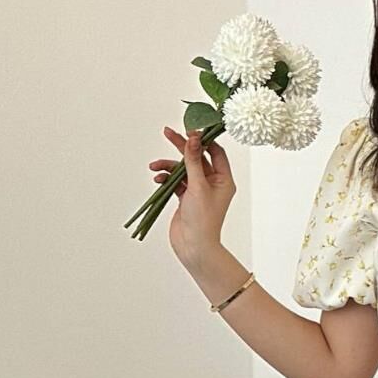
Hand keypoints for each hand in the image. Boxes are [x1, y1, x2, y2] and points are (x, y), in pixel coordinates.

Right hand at [148, 125, 236, 264]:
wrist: (194, 247)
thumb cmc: (202, 220)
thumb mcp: (198, 186)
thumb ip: (194, 161)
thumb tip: (193, 137)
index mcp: (223, 180)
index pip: (216, 152)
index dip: (203, 140)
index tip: (190, 129)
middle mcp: (213, 184)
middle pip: (197, 157)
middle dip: (182, 146)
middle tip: (168, 132)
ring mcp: (198, 191)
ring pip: (183, 169)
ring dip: (168, 166)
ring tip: (155, 167)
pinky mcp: (185, 198)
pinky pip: (175, 182)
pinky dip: (166, 178)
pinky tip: (158, 179)